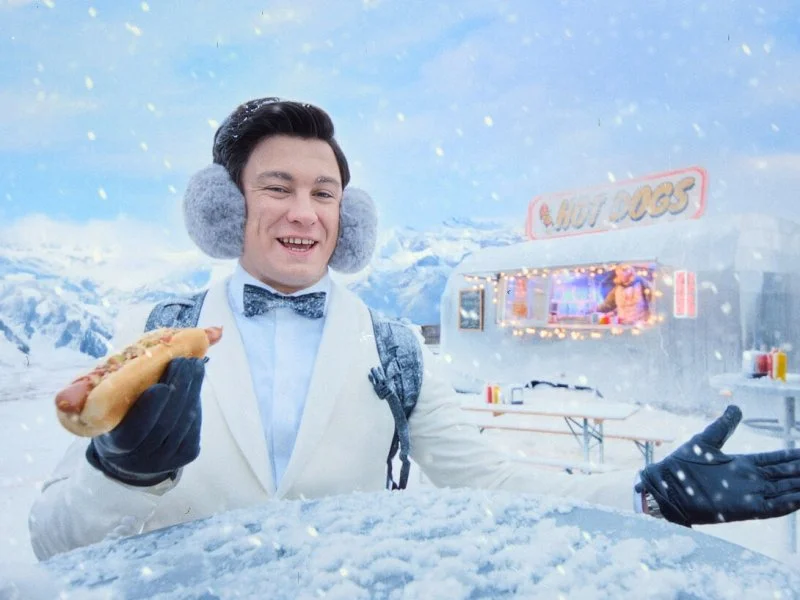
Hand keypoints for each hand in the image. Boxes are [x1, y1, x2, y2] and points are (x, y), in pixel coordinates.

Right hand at [86, 357, 205, 486]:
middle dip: (179, 389)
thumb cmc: (112, 426)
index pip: (136, 431)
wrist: (130, 460)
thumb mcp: (98, 416)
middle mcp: (144, 458)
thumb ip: (90, 401)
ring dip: (192, 390)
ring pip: (184, 421)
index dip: (150, 409)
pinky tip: (195, 382)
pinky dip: (195, 401)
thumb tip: (71, 392)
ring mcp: (169, 458)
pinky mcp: (187, 454)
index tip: (160, 385)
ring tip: (194, 365)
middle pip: (167, 423)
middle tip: (185, 361)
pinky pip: (194, 425)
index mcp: (118, 447)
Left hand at [637, 405, 799, 525]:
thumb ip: (724, 426)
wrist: (665, 486)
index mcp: (742, 464)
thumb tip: (736, 407)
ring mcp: (749, 494)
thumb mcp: (707, 440)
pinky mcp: (744, 509)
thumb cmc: (682, 465)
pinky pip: (773, 507)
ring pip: (785, 490)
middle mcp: (750, 480)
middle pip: (785, 474)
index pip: (775, 460)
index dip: (793, 456)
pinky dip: (789, 502)